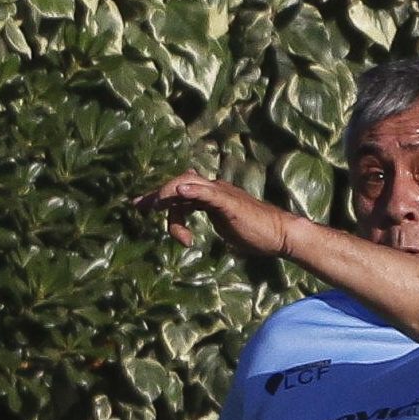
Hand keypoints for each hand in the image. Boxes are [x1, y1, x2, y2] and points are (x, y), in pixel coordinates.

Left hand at [135, 173, 299, 257]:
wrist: (279, 234)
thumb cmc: (255, 234)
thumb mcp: (225, 228)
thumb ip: (212, 222)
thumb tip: (201, 230)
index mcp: (212, 197)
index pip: (181, 192)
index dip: (160, 198)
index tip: (140, 205)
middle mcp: (214, 190)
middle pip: (179, 184)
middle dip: (157, 195)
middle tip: (139, 207)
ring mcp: (222, 195)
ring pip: (189, 185)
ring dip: (168, 193)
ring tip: (154, 206)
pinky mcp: (229, 203)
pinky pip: (208, 193)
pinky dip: (194, 191)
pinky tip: (181, 192)